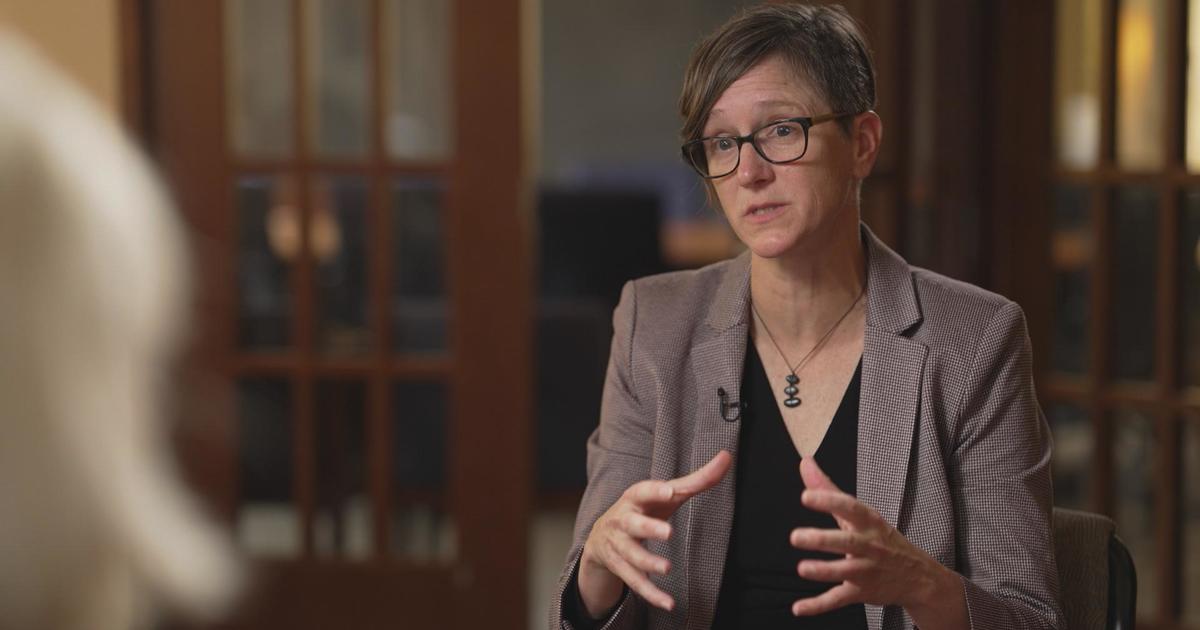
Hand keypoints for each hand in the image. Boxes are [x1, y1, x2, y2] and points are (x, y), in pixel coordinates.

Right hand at [578, 450, 731, 615]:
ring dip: (648, 563)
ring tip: (667, 568)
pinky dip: (651, 594)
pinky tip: (669, 603)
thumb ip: (697, 479)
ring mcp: (619, 545)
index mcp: (634, 498)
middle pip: (633, 524)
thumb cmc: (643, 509)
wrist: (601, 536)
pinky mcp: (620, 568)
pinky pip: (635, 583)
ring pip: (631, 556)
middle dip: (649, 528)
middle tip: (668, 532)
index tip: (670, 491)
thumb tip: (727, 457)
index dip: (655, 491)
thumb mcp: (666, 494)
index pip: (643, 491)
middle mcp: (622, 520)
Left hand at [788, 457, 963, 626]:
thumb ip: (828, 490)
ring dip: (824, 571)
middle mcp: (869, 546)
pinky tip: (798, 608)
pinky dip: (818, 605)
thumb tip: (805, 463)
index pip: (850, 508)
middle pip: (847, 541)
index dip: (828, 501)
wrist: (919, 577)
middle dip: (823, 539)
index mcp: (868, 522)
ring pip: (845, 572)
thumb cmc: (882, 538)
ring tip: (803, 568)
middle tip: (796, 537)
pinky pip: (839, 599)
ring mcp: (867, 570)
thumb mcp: (860, 514)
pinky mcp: (862, 592)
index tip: (806, 496)